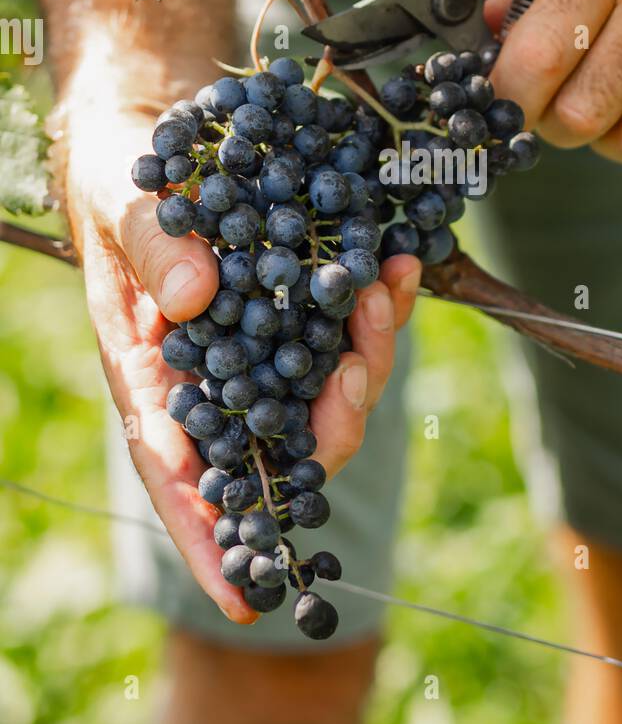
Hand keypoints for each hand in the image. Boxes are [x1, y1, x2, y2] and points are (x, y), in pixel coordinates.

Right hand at [63, 105, 420, 623]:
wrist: (162, 126)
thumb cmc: (125, 171)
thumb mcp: (125, 196)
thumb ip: (152, 244)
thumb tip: (194, 299)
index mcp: (151, 372)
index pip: (175, 472)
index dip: (208, 537)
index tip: (245, 598)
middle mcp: (214, 374)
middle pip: (275, 444)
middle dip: (326, 428)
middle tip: (356, 372)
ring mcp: (264, 342)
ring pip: (326, 392)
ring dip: (363, 358)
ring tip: (378, 291)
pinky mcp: (302, 304)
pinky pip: (349, 330)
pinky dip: (377, 308)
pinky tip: (395, 264)